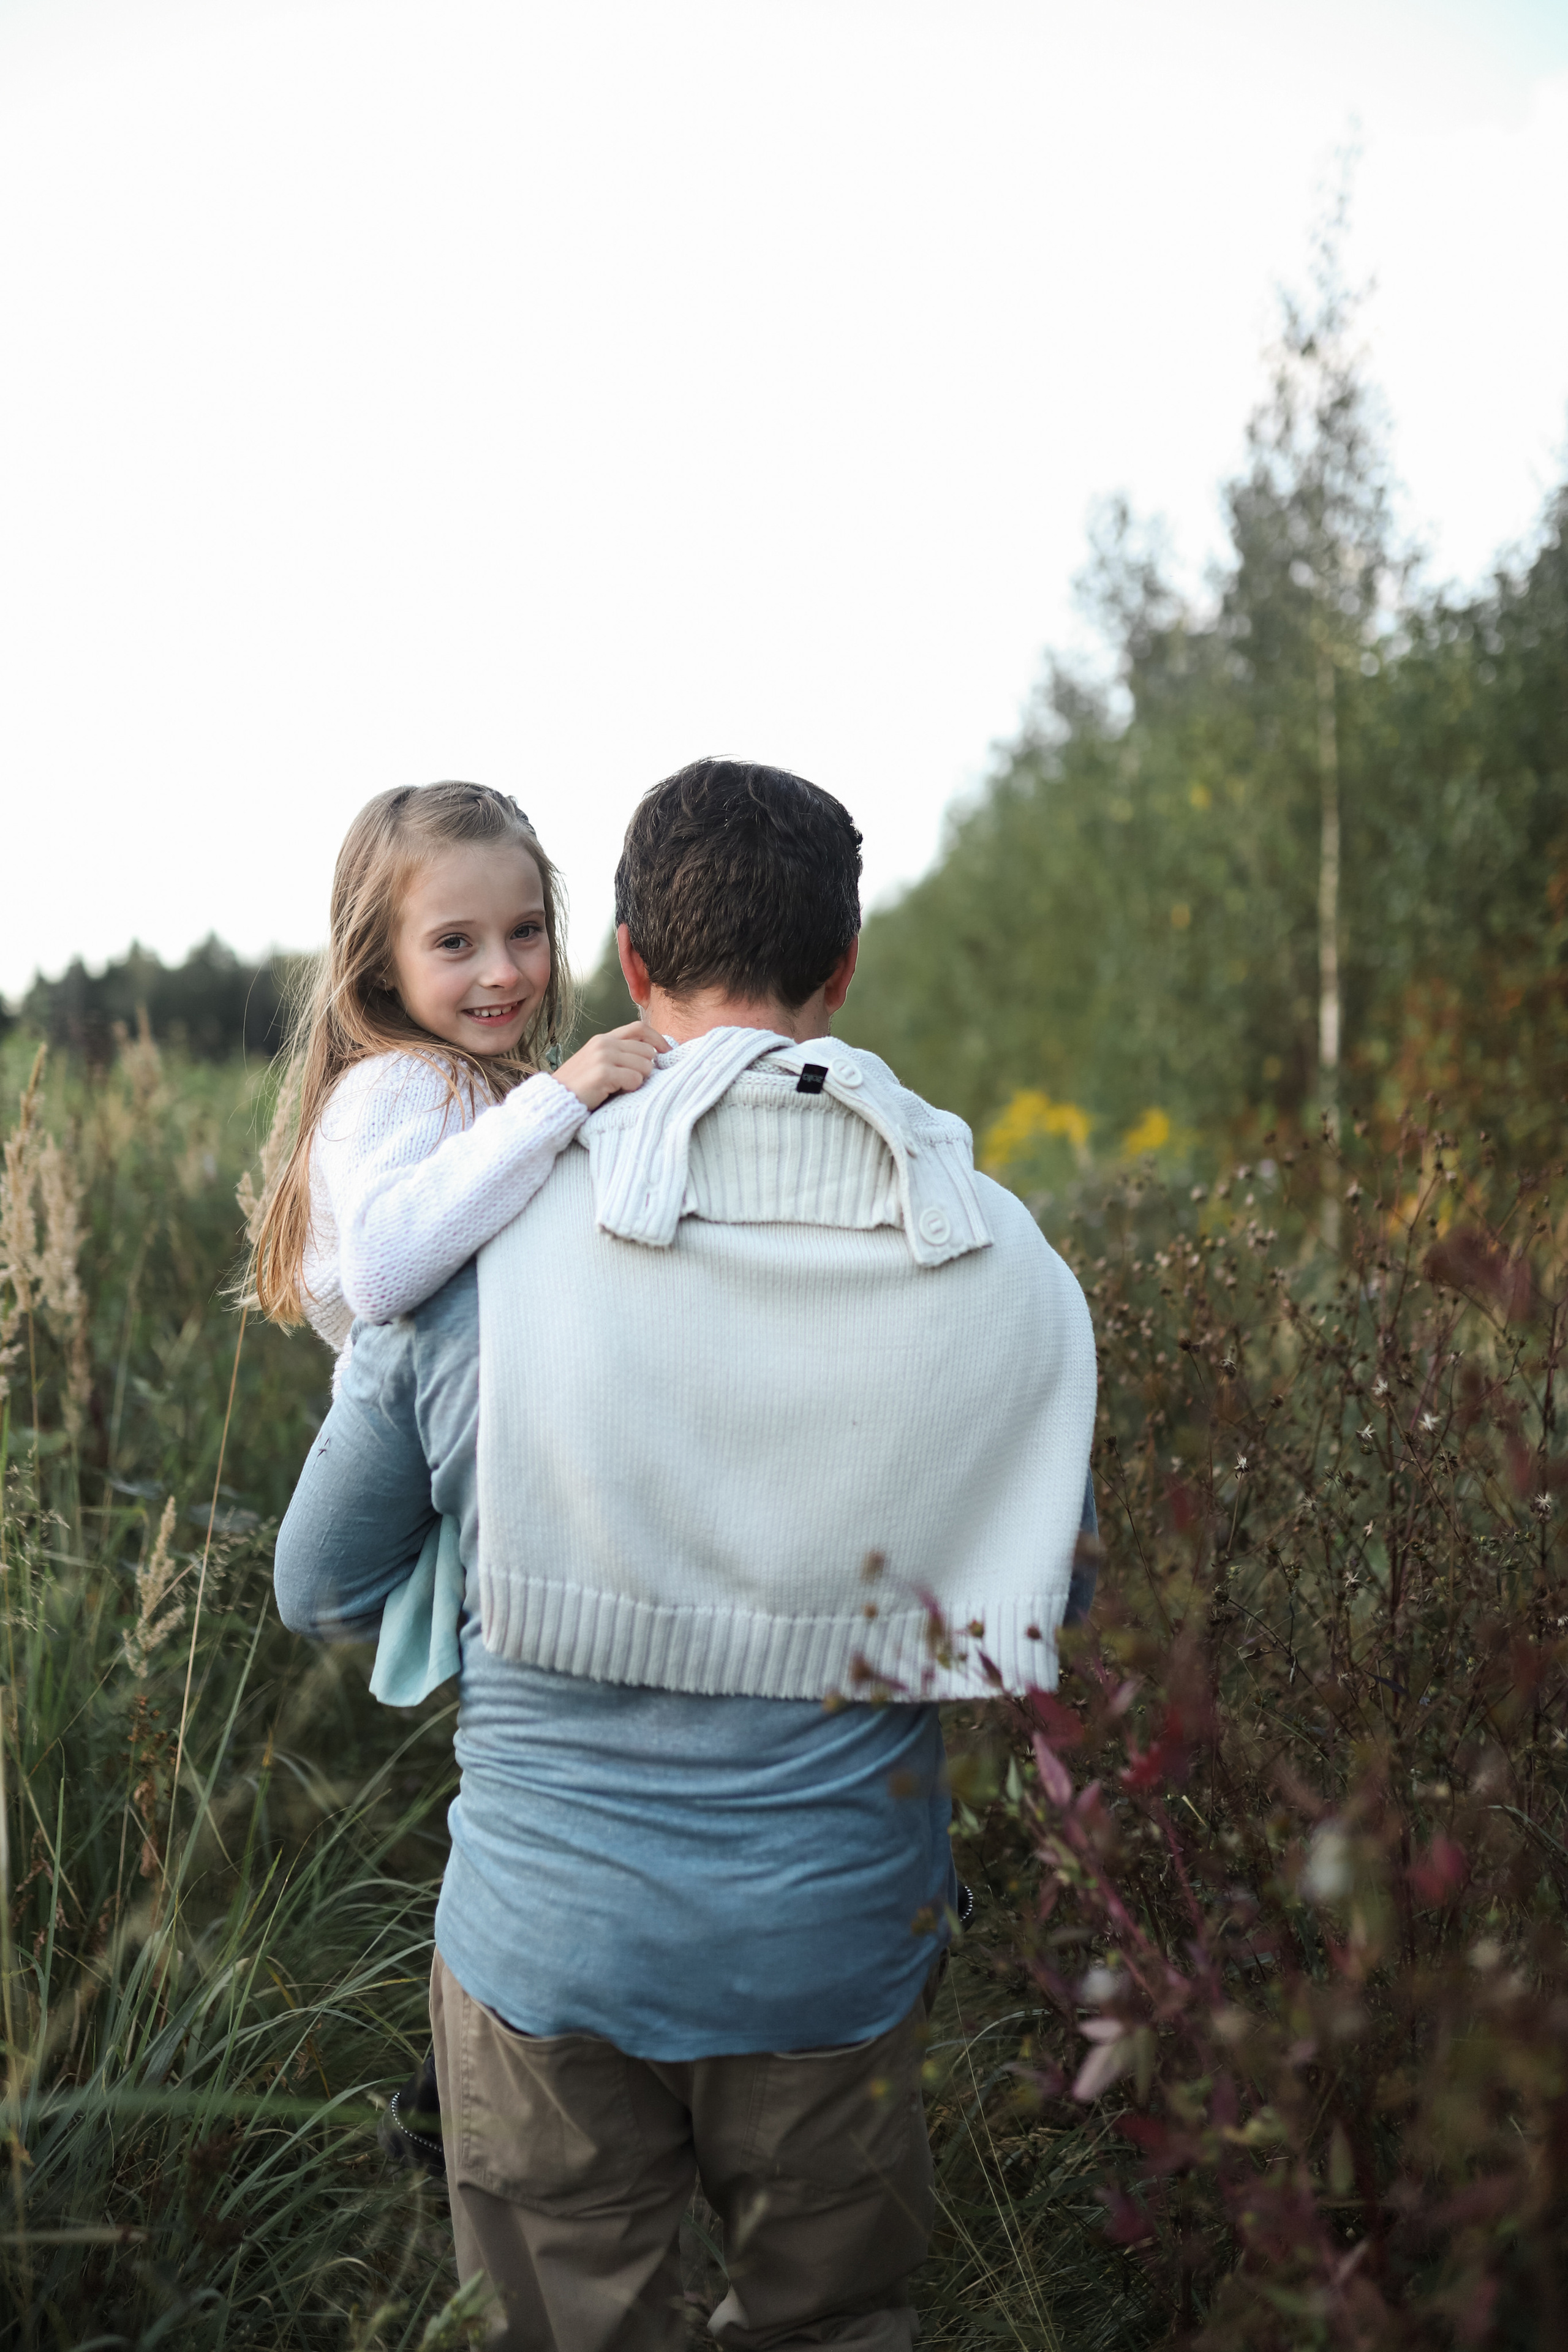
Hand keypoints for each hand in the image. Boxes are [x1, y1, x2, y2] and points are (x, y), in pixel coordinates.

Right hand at [553, 1021, 668, 1109]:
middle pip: (646, 1051)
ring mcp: (603, 1057)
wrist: (555, 1100)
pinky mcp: (603, 1073)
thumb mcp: (598, 1063)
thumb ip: (619, 1055)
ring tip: (619, 1088)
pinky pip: (635, 1081)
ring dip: (638, 1081)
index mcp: (604, 1039)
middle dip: (646, 1069)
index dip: (658, 1039)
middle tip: (631, 1082)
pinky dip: (629, 1090)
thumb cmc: (580, 1087)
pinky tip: (614, 1093)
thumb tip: (652, 1056)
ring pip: (645, 1066)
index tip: (667, 1053)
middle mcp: (604, 1044)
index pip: (639, 1028)